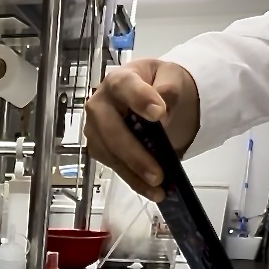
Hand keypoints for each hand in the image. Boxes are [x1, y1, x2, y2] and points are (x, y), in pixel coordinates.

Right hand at [84, 58, 200, 200]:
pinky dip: (133, 180)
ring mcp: (96, 128)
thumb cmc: (158, 85)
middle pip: (111, 129)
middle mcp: (100, 104)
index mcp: (119, 80)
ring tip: (158, 186)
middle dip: (134, 154)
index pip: (125, 87)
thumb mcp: (171, 77)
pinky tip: (152, 190)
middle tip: (157, 172)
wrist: (151, 99)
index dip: (140, 99)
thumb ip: (170, 88)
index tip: (158, 113)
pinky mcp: (100, 149)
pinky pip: (114, 166)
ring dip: (133, 173)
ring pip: (110, 154)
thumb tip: (162, 110)